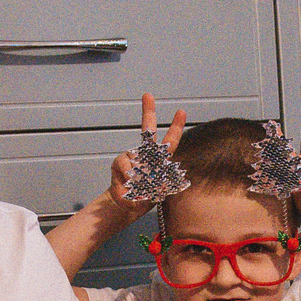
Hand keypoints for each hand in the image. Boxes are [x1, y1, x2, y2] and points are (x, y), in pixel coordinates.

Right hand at [109, 93, 188, 209]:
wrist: (127, 205)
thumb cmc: (145, 197)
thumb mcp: (158, 194)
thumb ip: (159, 186)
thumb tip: (153, 178)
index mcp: (160, 159)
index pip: (170, 141)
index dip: (175, 126)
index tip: (181, 111)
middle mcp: (145, 154)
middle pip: (147, 129)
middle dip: (148, 112)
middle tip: (148, 95)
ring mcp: (132, 157)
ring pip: (132, 156)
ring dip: (135, 174)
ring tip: (136, 189)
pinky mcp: (119, 163)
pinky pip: (123, 166)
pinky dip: (126, 179)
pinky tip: (127, 187)